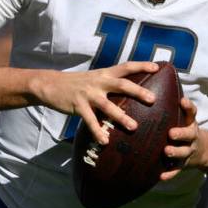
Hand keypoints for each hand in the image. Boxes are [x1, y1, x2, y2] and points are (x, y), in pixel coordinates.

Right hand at [32, 61, 157, 144]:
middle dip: (138, 91)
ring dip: (121, 116)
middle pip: (122, 84)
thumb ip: (109, 83)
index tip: (157, 67)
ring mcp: (88, 93)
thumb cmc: (76, 83)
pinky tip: (105, 141)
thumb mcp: (94, 78)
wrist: (50, 84)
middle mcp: (98, 81)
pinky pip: (90, 121)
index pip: (126, 66)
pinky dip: (98, 131)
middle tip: (153, 99)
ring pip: (108, 105)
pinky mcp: (78, 105)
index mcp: (104, 73)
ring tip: (134, 127)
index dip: (141, 65)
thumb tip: (129, 91)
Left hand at [161, 96, 207, 180]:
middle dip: (181, 134)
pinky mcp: (183, 164)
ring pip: (183, 153)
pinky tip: (160, 176)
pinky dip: (169, 174)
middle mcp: (191, 137)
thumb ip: (173, 107)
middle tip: (171, 133)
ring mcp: (188, 151)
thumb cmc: (185, 130)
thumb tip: (153, 86)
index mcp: (190, 123)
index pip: (191, 113)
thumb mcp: (185, 118)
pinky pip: (176, 170)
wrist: (202, 151)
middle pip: (188, 134)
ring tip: (167, 151)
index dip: (188, 107)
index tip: (182, 101)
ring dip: (175, 152)